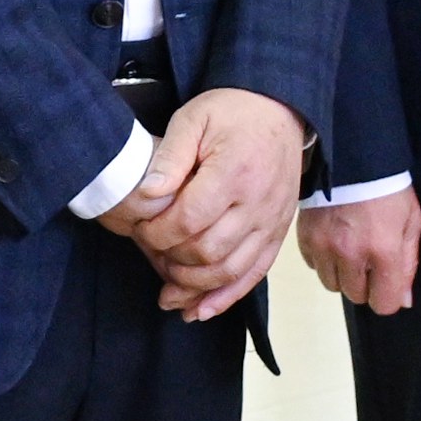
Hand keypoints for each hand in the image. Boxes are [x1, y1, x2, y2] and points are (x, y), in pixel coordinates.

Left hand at [105, 89, 304, 317]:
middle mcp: (257, 203)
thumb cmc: (232, 111)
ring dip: (194, 286)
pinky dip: (226, 298)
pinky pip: (254, 275)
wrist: (280, 110)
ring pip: (230, 271)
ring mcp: (271, 222)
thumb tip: (147, 195)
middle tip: (150, 250)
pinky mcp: (277, 233)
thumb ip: (170, 158)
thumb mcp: (193, 119)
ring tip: (167, 288)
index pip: (188, 220)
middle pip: (208, 251)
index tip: (140, 228)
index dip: (157, 233)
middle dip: (170, 259)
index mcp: (234, 172)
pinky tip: (199, 310)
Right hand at [298, 185, 420, 313]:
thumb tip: (403, 300)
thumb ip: (408, 263)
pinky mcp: (305, 237)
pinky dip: (324, 259)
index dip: (388, 297)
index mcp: (383, 250)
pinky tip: (334, 240)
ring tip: (351, 249)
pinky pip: (314, 266)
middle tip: (370, 260)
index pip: (384, 304)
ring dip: (343, 274)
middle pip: (356, 296)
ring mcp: (324, 246)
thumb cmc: (388, 188)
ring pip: (332, 284)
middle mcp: (350, 253)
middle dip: (365, 284)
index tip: (388, 283)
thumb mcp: (411, 222)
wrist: (351, 155)